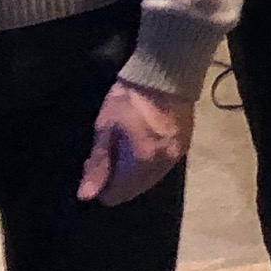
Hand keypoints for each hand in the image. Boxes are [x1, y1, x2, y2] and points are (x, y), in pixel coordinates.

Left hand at [78, 78, 193, 205]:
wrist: (164, 74)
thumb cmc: (128, 99)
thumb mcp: (106, 128)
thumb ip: (98, 164)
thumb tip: (86, 195)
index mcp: (141, 161)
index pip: (118, 194)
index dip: (102, 186)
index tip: (94, 166)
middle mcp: (162, 165)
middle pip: (135, 190)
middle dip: (118, 180)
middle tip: (109, 155)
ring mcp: (176, 156)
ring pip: (150, 180)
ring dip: (135, 173)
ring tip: (125, 150)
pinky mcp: (185, 146)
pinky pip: (163, 167)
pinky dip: (150, 164)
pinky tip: (143, 146)